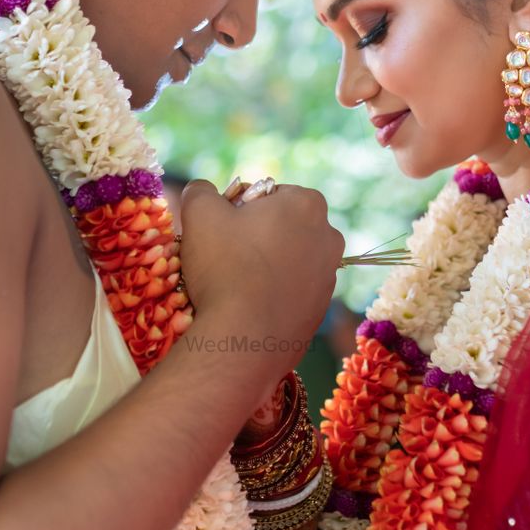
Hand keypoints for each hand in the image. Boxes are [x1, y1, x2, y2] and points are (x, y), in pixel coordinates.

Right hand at [179, 180, 342, 364]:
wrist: (244, 339)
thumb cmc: (225, 266)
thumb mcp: (200, 213)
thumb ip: (201, 191)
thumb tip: (203, 190)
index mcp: (308, 204)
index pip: (268, 192)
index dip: (239, 208)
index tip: (222, 229)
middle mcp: (329, 237)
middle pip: (282, 226)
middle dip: (256, 236)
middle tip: (225, 256)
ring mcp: (328, 277)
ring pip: (287, 260)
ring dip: (264, 265)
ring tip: (234, 284)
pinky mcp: (320, 311)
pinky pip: (290, 292)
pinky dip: (271, 294)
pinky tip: (247, 307)